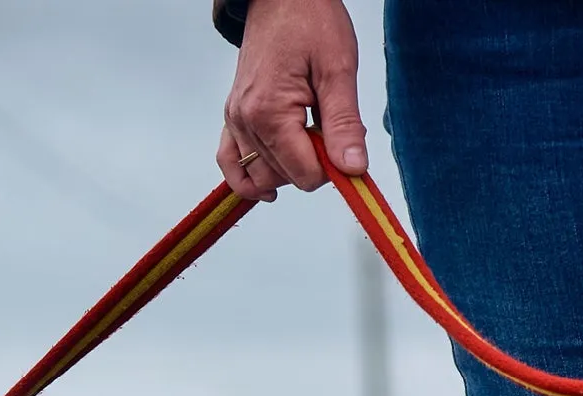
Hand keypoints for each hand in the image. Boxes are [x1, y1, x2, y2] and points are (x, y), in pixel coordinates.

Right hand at [218, 0, 366, 202]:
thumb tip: (352, 169)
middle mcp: (246, 122)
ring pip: (260, 176)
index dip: (331, 168)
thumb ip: (344, 125)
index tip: (344, 144)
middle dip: (311, 167)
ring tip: (307, 138)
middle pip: (283, 179)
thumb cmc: (310, 20)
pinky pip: (230, 163)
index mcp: (271, 113)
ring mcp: (235, 121)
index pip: (304, 174)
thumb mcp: (338, 69)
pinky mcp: (232, 118)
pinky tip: (268, 188)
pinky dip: (246, 180)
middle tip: (329, 134)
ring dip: (287, 169)